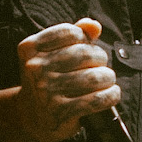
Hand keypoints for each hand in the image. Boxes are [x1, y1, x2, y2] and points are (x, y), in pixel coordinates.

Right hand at [14, 20, 121, 141]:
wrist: (30, 116)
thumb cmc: (47, 78)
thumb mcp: (52, 53)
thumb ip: (74, 34)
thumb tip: (94, 26)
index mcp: (30, 48)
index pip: (70, 32)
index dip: (85, 38)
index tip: (87, 46)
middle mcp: (35, 69)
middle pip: (84, 54)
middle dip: (100, 58)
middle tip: (101, 65)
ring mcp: (46, 91)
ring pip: (92, 77)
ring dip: (108, 77)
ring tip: (107, 79)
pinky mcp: (59, 112)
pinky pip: (96, 99)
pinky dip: (110, 95)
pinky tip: (112, 93)